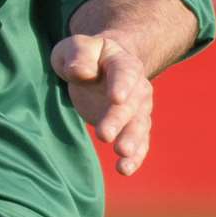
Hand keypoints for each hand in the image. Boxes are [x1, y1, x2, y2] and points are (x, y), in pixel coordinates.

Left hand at [50, 34, 154, 175]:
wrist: (102, 65)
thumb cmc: (85, 55)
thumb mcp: (76, 47)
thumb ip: (79, 55)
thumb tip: (82, 72)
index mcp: (122, 62)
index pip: (124, 73)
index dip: (122, 85)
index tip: (116, 98)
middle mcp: (137, 87)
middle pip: (130, 105)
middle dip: (119, 120)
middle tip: (105, 135)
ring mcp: (137, 109)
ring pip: (138, 126)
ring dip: (131, 142)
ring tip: (121, 156)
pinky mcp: (132, 127)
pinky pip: (139, 143)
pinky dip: (135, 157)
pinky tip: (124, 170)